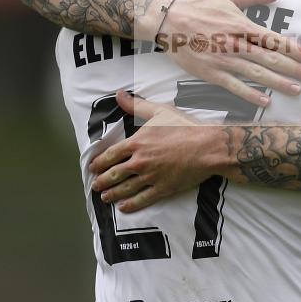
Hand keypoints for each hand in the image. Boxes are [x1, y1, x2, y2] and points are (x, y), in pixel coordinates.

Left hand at [88, 91, 225, 211]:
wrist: (207, 147)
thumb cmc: (185, 127)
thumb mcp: (160, 111)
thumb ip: (136, 105)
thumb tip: (119, 94)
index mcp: (137, 143)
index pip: (110, 155)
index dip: (99, 163)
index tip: (93, 168)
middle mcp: (140, 162)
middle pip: (114, 174)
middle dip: (102, 181)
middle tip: (95, 185)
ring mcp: (150, 177)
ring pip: (125, 189)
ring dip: (112, 194)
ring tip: (104, 198)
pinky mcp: (163, 189)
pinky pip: (142, 200)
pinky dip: (130, 205)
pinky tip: (123, 207)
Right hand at [154, 0, 300, 106]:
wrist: (170, 22)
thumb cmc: (202, 7)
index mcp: (242, 25)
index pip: (275, 40)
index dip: (296, 50)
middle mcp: (236, 44)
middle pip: (271, 59)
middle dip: (295, 69)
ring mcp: (224, 60)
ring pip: (257, 74)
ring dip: (279, 84)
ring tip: (298, 90)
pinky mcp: (211, 73)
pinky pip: (234, 86)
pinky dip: (250, 94)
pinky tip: (266, 101)